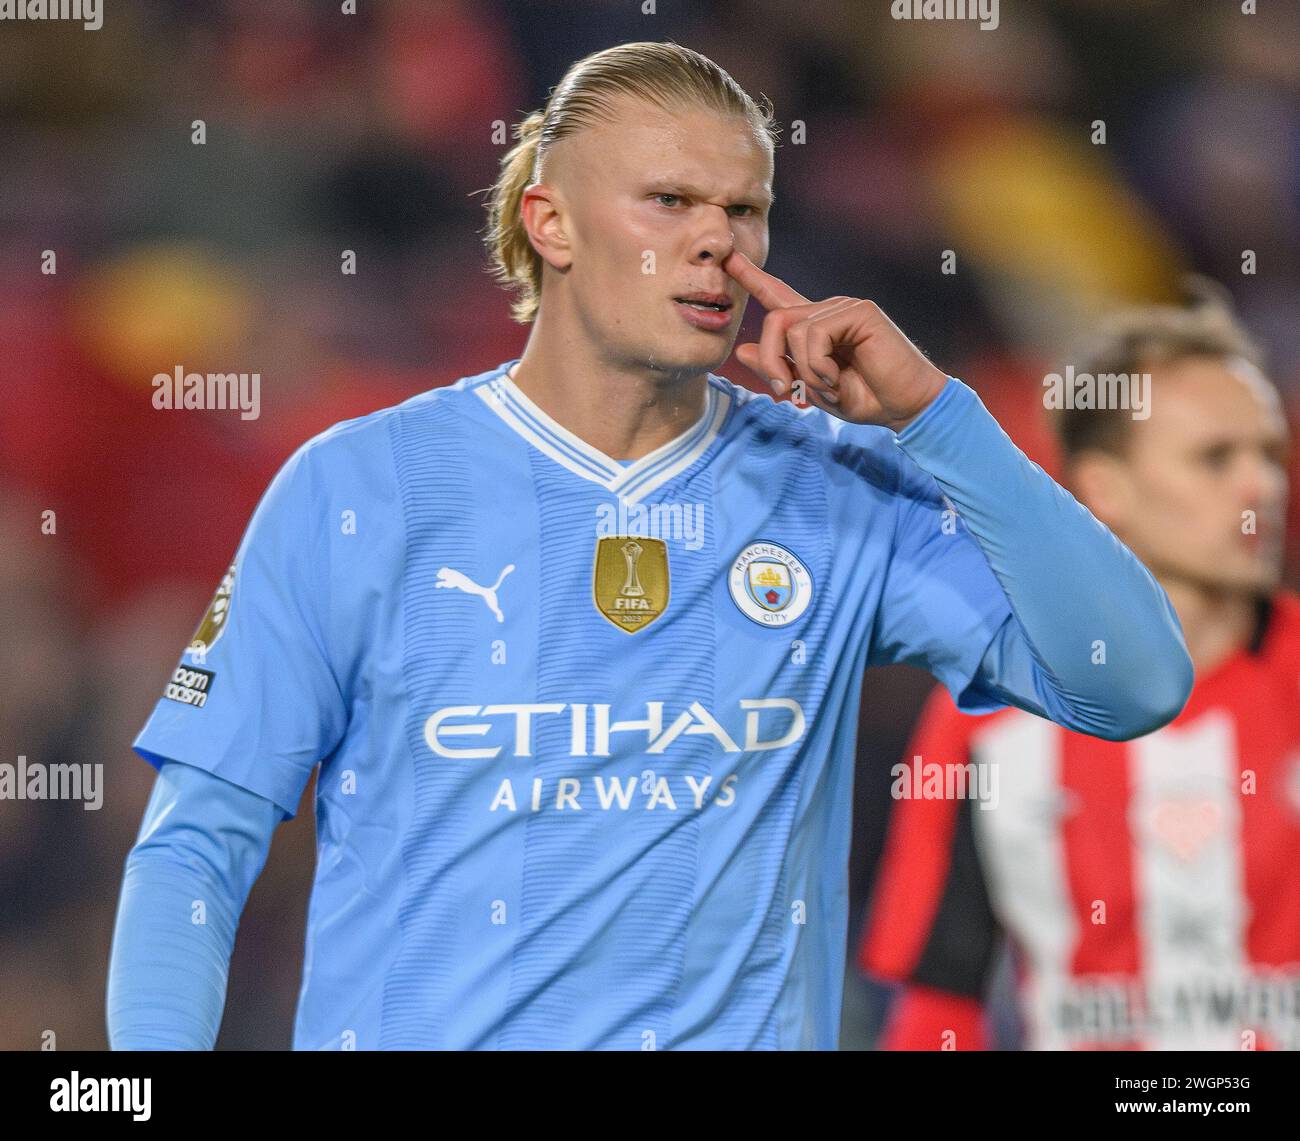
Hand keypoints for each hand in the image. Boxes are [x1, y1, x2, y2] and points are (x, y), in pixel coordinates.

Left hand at [723, 249, 948, 430]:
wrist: (905, 406)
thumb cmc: (865, 398)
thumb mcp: (810, 389)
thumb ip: (777, 369)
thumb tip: (740, 351)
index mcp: (814, 327)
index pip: (777, 295)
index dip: (752, 277)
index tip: (728, 258)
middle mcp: (826, 311)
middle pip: (774, 320)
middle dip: (770, 360)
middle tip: (784, 391)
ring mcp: (843, 307)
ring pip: (790, 328)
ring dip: (803, 370)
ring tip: (829, 387)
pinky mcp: (858, 311)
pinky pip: (814, 334)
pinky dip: (819, 366)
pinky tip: (839, 378)